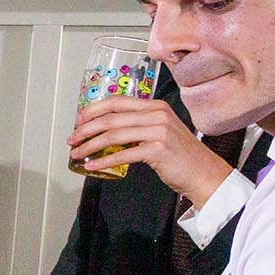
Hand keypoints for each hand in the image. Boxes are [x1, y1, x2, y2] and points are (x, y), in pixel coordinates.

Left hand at [69, 97, 235, 205]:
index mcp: (156, 106)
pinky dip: (104, 161)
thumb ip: (138, 126)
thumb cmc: (179, 155)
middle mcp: (157, 114)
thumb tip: (107, 130)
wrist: (202, 172)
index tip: (78, 121)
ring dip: (90, 145)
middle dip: (86, 129)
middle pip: (111, 118)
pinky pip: (123, 154)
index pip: (117, 102)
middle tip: (72, 140)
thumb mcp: (159, 131)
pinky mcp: (157, 149)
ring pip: (113, 135)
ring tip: (76, 154)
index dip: (94, 110)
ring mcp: (158, 130)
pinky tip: (92, 166)